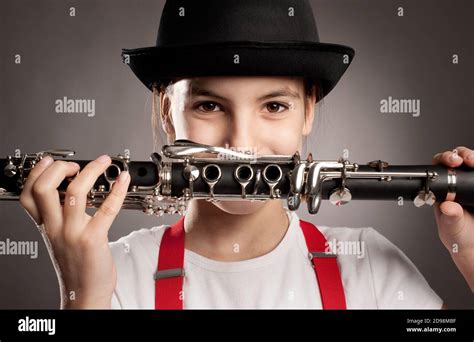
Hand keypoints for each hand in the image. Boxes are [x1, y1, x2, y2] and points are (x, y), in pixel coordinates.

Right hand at [19, 155, 130, 307]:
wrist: (85, 293)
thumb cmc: (78, 266)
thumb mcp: (60, 239)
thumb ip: (62, 217)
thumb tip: (74, 191)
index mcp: (47, 227)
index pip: (28, 195)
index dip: (37, 173)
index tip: (50, 162)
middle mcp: (56, 228)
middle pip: (44, 188)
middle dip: (59, 168)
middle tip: (76, 165)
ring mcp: (73, 233)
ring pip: (75, 192)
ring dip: (91, 171)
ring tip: (102, 163)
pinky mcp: (93, 238)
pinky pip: (107, 208)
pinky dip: (117, 190)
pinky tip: (123, 180)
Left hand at [432, 146, 473, 290]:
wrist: (473, 245)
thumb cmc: (458, 235)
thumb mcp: (452, 227)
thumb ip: (450, 217)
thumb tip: (446, 206)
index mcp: (442, 189)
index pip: (440, 166)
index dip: (445, 159)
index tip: (453, 162)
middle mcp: (457, 183)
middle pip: (459, 158)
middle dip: (465, 155)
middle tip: (468, 161)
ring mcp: (471, 183)